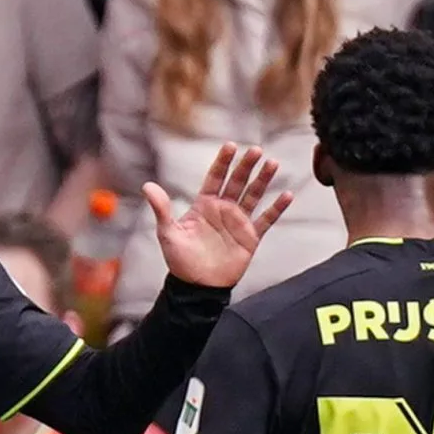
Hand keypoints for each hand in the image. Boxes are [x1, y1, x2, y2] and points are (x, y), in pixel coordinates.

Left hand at [148, 143, 295, 290]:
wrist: (197, 287)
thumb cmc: (180, 261)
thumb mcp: (168, 233)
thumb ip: (161, 209)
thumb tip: (147, 186)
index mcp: (204, 205)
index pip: (215, 177)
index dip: (223, 162)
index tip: (231, 146)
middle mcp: (223, 209)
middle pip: (237, 182)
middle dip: (246, 166)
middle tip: (256, 150)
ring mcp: (238, 222)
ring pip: (253, 195)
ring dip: (263, 180)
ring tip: (273, 163)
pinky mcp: (250, 237)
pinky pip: (266, 220)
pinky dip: (276, 208)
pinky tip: (287, 195)